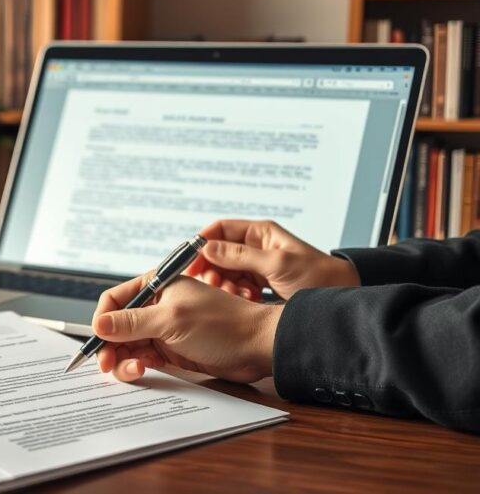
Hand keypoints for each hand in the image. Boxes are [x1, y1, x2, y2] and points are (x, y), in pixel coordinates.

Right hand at [92, 272, 281, 383]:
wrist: (257, 347)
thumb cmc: (222, 324)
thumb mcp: (172, 319)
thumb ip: (132, 322)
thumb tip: (99, 325)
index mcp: (156, 286)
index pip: (115, 299)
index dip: (102, 319)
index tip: (97, 339)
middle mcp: (156, 306)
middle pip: (116, 326)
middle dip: (110, 345)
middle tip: (106, 364)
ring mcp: (162, 329)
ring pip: (127, 345)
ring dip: (123, 359)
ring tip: (135, 369)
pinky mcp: (170, 350)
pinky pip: (142, 358)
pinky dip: (137, 366)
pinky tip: (144, 370)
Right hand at [186, 220, 360, 299]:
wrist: (340, 302)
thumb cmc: (318, 277)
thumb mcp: (277, 264)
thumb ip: (240, 256)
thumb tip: (207, 248)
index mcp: (260, 233)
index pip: (219, 230)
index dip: (201, 243)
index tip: (190, 262)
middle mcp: (255, 247)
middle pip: (217, 254)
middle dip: (213, 270)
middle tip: (214, 286)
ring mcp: (255, 267)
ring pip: (224, 273)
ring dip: (225, 285)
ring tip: (238, 295)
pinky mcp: (257, 286)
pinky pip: (235, 288)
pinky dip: (236, 296)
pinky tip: (246, 302)